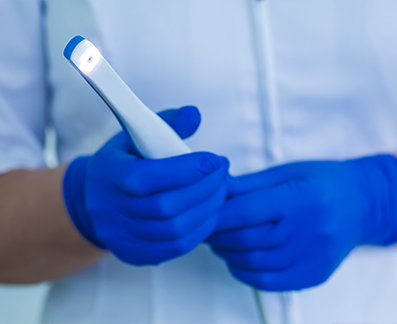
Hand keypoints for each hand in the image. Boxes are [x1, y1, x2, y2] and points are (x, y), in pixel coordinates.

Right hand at [63, 106, 229, 265]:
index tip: (215, 159)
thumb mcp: (136, 135)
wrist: (93, 199)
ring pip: (175, 230)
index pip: (149, 177)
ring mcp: (122, 237)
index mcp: (110, 174)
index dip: (187, 169)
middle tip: (223, 173)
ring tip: (221, 190)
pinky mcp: (134, 253)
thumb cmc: (123, 162)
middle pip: (166, 207)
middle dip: (205, 188)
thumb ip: (167, 123)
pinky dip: (200, 230)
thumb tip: (195, 115)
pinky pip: (175, 247)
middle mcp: (111, 210)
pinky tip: (210, 212)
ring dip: (207, 209)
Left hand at [207, 155, 396, 290]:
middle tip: (205, 227)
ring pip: (254, 263)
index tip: (203, 212)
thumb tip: (215, 191)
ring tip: (219, 241)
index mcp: (301, 197)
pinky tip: (238, 260)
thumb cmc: (323, 181)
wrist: (362, 204)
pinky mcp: (314, 274)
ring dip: (227, 254)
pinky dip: (245, 272)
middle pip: (247, 239)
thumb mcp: (286, 172)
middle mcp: (310, 230)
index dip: (218, 215)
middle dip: (217, 235)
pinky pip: (269, 282)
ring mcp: (314, 256)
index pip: (246, 211)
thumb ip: (249, 185)